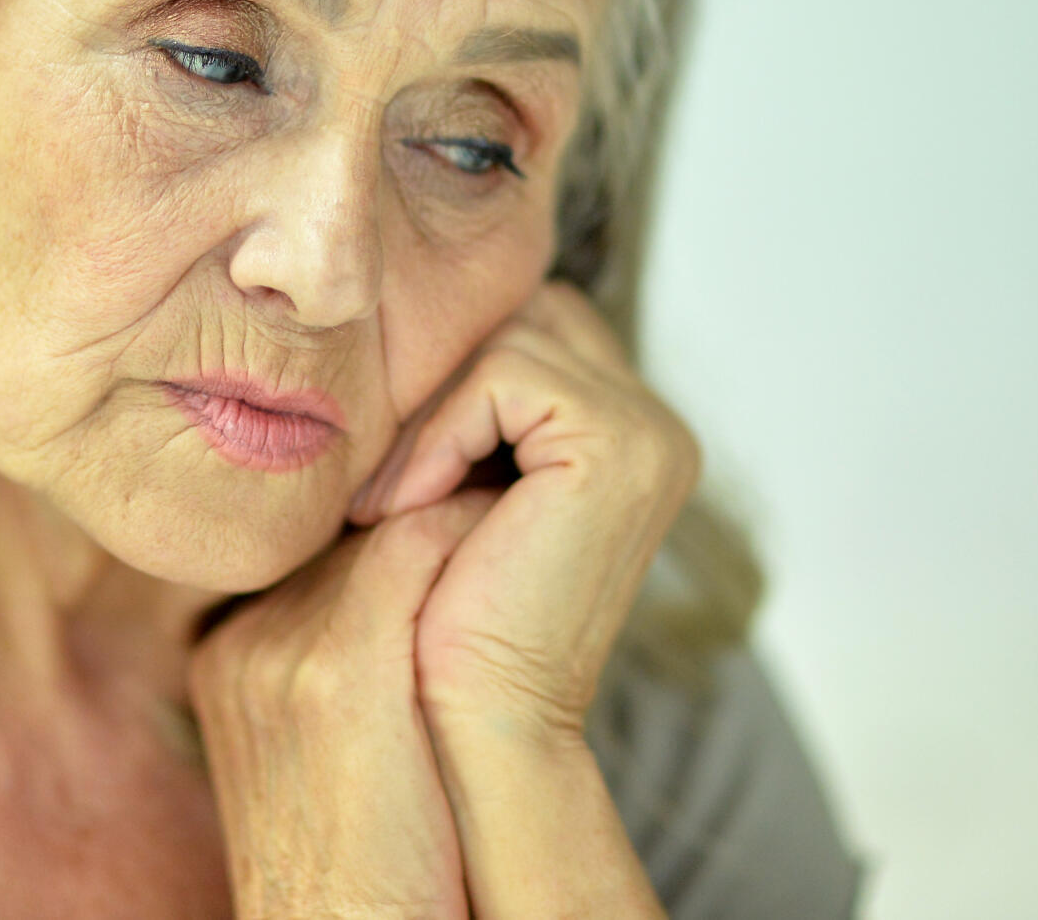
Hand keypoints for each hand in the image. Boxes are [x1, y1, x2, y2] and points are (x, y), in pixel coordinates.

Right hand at [186, 488, 502, 919]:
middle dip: (429, 514)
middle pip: (348, 532)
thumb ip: (343, 670)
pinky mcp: (339, 670)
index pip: (317, 550)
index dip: (396, 531)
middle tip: (505, 497)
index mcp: (228, 658)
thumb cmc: (368, 871)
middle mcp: (243, 642)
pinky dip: (473, 529)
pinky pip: (416, 546)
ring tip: (522, 510)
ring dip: (460, 511)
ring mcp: (281, 650)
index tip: (464, 525)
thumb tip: (416, 611)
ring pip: (387, 524)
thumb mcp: (328, 760)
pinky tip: (519, 534)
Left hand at [348, 280, 700, 741]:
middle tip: (381, 483)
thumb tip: (387, 315)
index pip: (522, 330)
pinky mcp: (620, 443)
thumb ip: (455, 408)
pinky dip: (438, 435)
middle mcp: (655, 425)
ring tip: (386, 507)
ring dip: (427, 418)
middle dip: (439, 385)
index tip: (390, 471)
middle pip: (518, 316)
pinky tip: (407, 510)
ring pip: (505, 337)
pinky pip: (503, 377)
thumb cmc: (441, 617)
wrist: (473, 722)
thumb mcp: (450, 488)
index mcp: (627, 433)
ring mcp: (649, 431)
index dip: (446, 381)